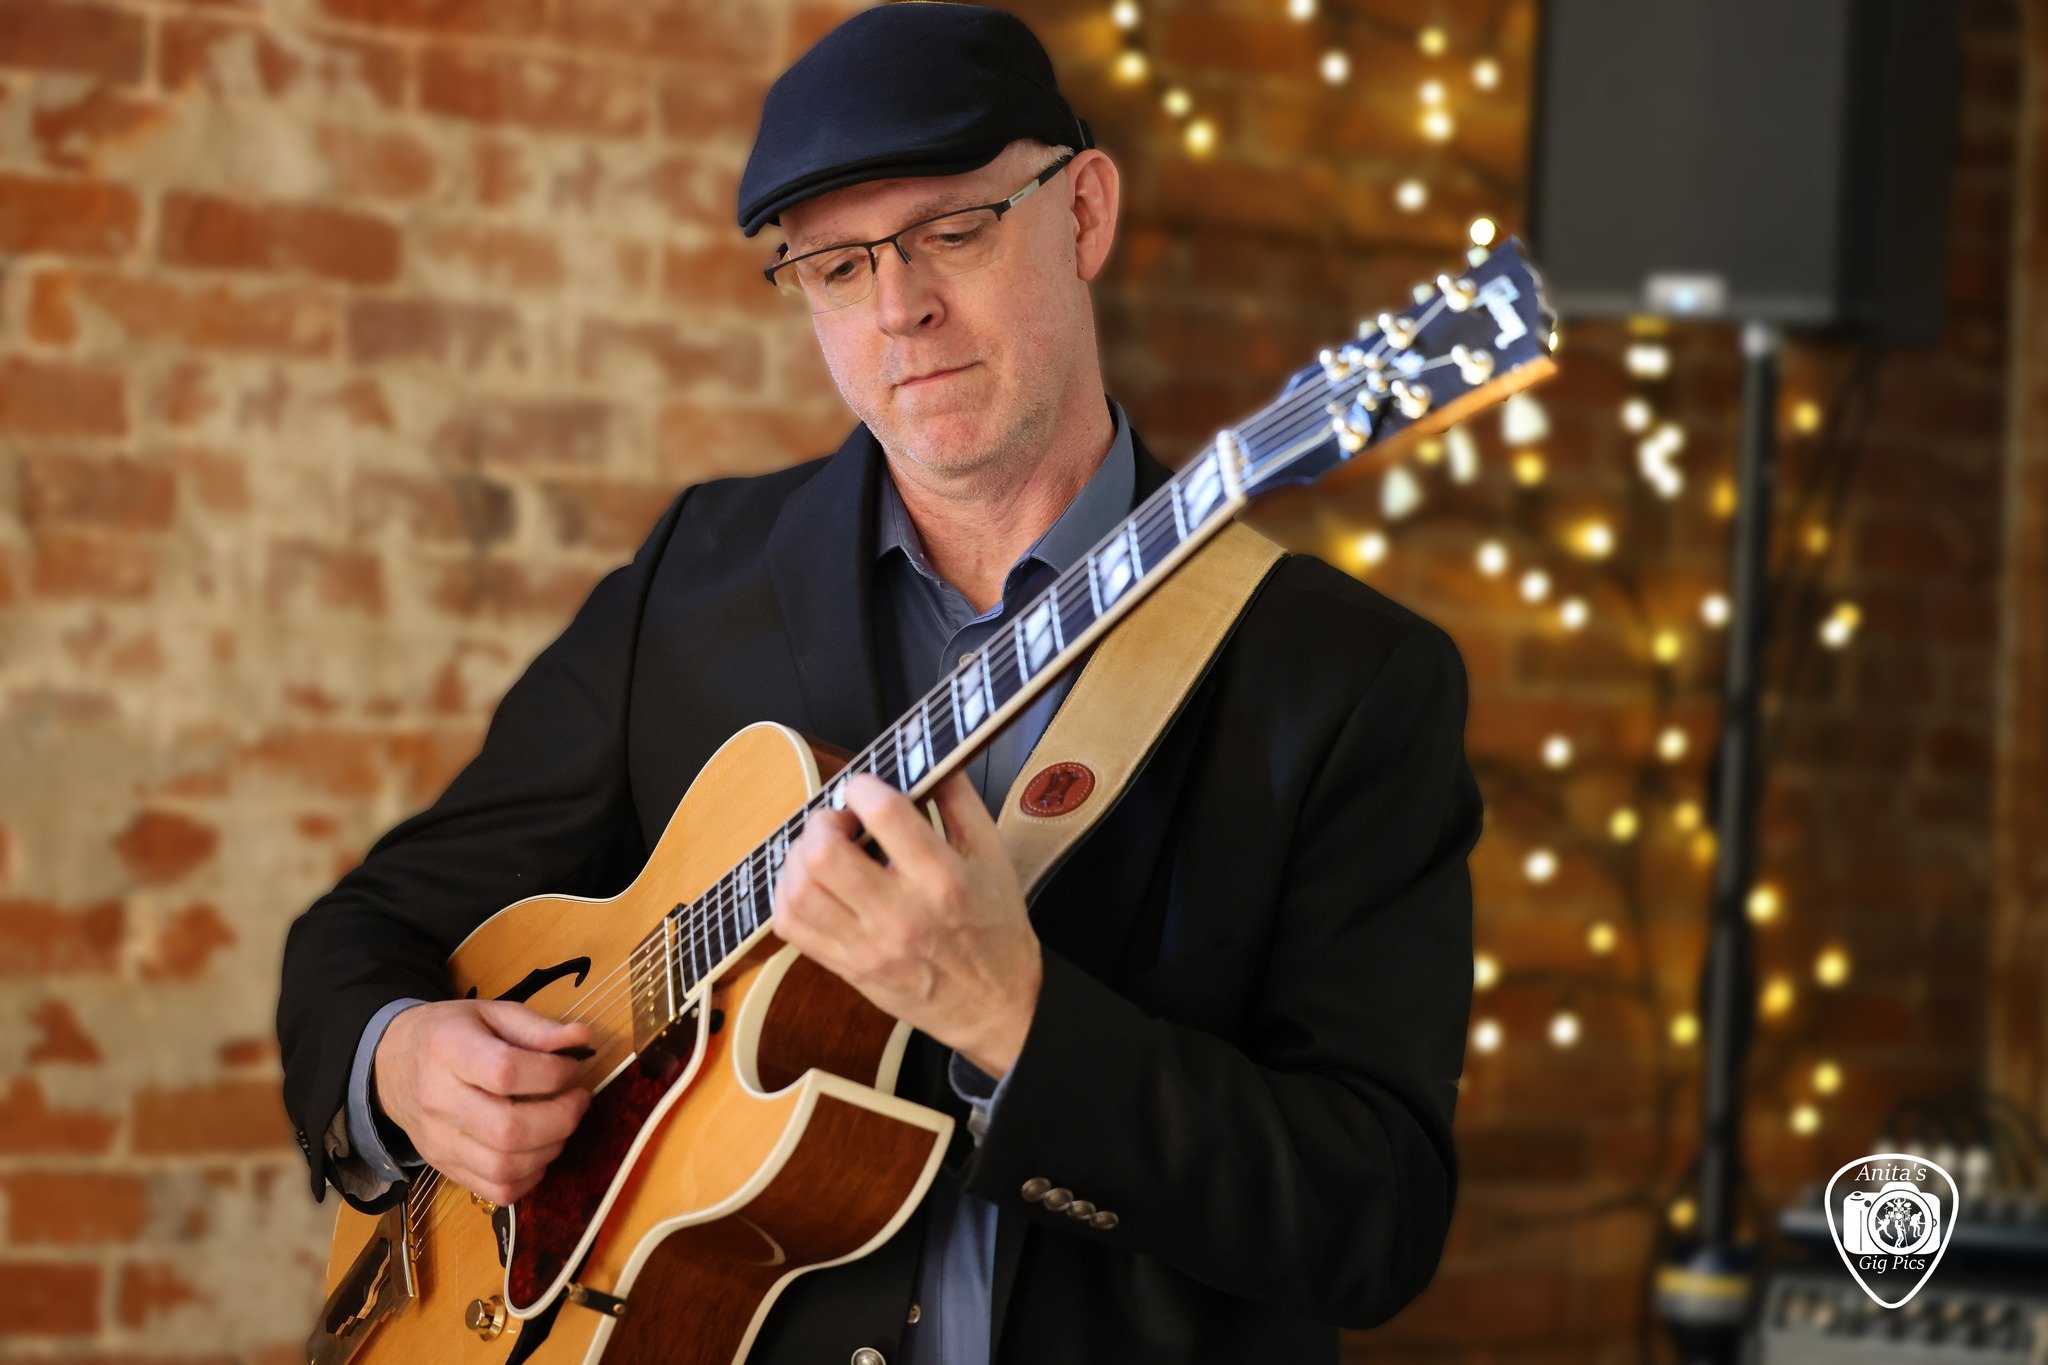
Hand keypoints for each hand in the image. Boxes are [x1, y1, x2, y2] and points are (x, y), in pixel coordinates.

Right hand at [372, 998, 591, 1204]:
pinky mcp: (445, 1167)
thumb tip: (582, 1040)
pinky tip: (539, 1150)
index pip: (505, 1072)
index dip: (552, 1073)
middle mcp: (439, 1100)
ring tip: (561, 1123)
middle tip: (578, 1100)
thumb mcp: (491, 1013)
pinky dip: (530, 1177)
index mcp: (449, 1050)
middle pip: (508, 1129)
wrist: (392, 1065)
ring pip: (504, 1167)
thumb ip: (537, 1027)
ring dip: (550, 1149)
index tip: (571, 1066)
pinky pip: (496, 1191)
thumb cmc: (449, 1034)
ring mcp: (439, 1141)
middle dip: (560, 1118)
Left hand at [771, 770, 1042, 1076]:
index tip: (864, 788)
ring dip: (800, 857)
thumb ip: (959, 800)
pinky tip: (812, 883)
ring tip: (823, 850)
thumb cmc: (996, 930)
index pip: (883, 814)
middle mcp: (901, 915)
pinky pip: (792, 926)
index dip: (862, 786)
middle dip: (822, 822)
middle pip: (824, 855)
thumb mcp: (993, 855)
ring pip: (798, 891)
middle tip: (840, 823)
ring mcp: (868, 947)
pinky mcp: (848, 968)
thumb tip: (926, 759)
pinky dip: (789, 894)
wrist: (995, 1009)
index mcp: (943, 879)